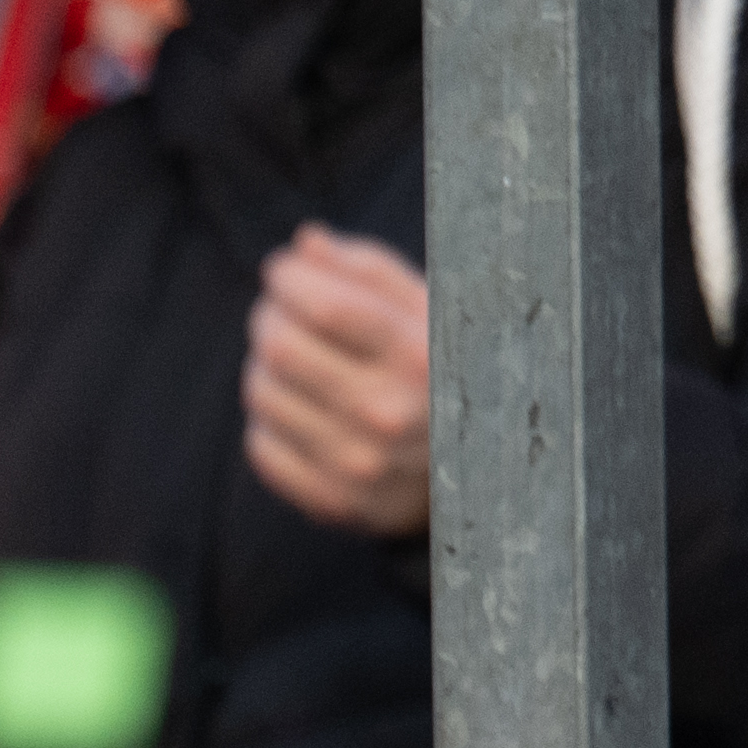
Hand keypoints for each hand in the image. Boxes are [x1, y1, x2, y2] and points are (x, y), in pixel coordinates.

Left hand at [241, 227, 431, 538]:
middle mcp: (390, 416)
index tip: (282, 269)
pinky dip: (269, 420)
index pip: (327, 308)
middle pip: (281, 349)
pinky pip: (261, 447)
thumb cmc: (449, 370)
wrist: (485, 472)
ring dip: (264, 366)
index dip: (290, 279)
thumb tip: (303, 244)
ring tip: (292, 359)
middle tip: (278, 311)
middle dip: (270, 317)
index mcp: (423, 358)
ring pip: (262, 395)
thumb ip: (369, 271)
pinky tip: (300, 409)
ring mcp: (359, 466)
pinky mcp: (334, 503)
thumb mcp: (433, 311)